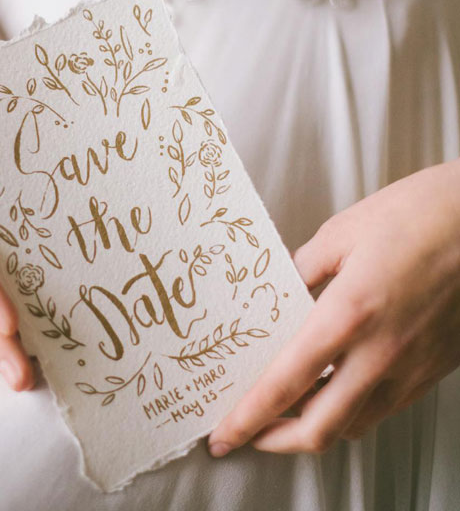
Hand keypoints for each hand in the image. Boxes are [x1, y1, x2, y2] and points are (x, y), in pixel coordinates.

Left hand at [208, 159, 459, 455]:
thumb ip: (300, 270)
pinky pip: (384, 408)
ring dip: (314, 427)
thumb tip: (276, 294)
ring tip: (286, 410)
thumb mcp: (341, 232)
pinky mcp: (434, 368)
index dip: (249, 417)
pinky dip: (350, 412)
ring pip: (354, 425)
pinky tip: (335, 390)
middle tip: (249, 434)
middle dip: (275, 441)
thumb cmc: (418, 215)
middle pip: (321, 427)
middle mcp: (382, 352)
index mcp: (349, 313)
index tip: (224, 434)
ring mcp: (412, 366)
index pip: (286, 383)